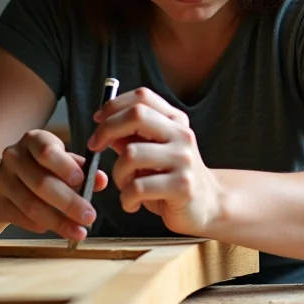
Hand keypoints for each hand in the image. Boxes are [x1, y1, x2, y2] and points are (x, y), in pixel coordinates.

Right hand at [0, 129, 107, 241]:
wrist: (7, 177)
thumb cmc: (44, 167)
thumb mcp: (64, 161)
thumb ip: (83, 169)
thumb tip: (101, 181)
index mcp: (34, 140)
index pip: (47, 151)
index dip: (64, 167)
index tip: (82, 182)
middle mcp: (13, 156)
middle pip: (41, 183)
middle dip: (69, 203)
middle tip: (90, 217)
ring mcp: (0, 179)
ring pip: (31, 205)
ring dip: (58, 221)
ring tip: (78, 232)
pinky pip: (19, 217)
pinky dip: (39, 225)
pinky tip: (55, 229)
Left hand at [89, 87, 221, 235]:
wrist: (208, 205)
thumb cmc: (172, 178)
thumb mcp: (153, 152)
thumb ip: (132, 137)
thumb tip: (104, 124)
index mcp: (175, 121)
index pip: (142, 97)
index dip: (114, 105)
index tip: (98, 120)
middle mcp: (181, 135)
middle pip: (137, 115)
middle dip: (107, 129)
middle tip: (95, 147)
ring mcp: (183, 159)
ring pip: (131, 154)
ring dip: (118, 174)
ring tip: (125, 186)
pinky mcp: (182, 186)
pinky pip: (137, 187)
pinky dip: (126, 198)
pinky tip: (132, 203)